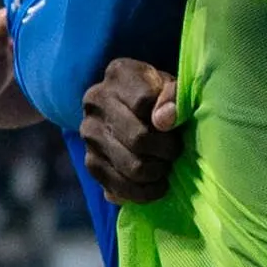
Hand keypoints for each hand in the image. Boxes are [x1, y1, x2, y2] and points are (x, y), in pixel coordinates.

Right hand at [80, 57, 181, 203]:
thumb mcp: (173, 87)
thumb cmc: (161, 97)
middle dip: (165, 151)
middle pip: (138, 138)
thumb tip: (164, 120)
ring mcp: (89, 132)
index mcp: (119, 73)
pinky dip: (142, 193)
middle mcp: (96, 100)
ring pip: (131, 167)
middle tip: (175, 152)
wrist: (132, 111)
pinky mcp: (89, 162)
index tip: (177, 126)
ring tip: (165, 167)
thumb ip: (174, 95)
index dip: (168, 120)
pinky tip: (155, 186)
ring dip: (156, 173)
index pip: (144, 101)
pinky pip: (118, 187)